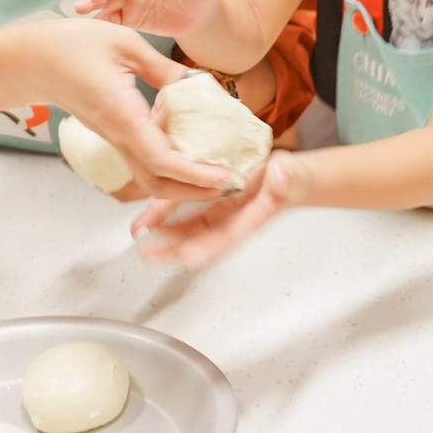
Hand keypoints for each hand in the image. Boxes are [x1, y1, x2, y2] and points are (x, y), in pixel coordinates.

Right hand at [14, 19, 231, 201]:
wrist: (31, 60)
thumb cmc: (72, 46)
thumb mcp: (125, 43)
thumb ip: (164, 67)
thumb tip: (198, 83)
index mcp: (122, 116)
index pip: (162, 159)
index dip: (195, 174)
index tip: (224, 176)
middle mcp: (118, 135)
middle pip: (157, 183)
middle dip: (195, 192)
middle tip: (229, 182)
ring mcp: (112, 138)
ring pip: (149, 177)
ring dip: (183, 183)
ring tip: (214, 171)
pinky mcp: (111, 133)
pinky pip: (142, 160)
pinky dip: (168, 166)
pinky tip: (187, 149)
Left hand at [130, 150, 308, 268]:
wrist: (289, 176)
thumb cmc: (291, 178)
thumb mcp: (291, 175)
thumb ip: (287, 179)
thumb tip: (283, 177)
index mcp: (252, 217)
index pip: (229, 235)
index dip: (209, 247)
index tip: (189, 257)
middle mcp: (232, 219)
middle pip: (200, 240)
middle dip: (175, 250)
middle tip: (150, 255)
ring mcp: (220, 212)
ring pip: (188, 229)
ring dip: (165, 236)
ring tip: (141, 240)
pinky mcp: (212, 202)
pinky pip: (186, 211)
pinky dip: (167, 215)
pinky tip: (149, 219)